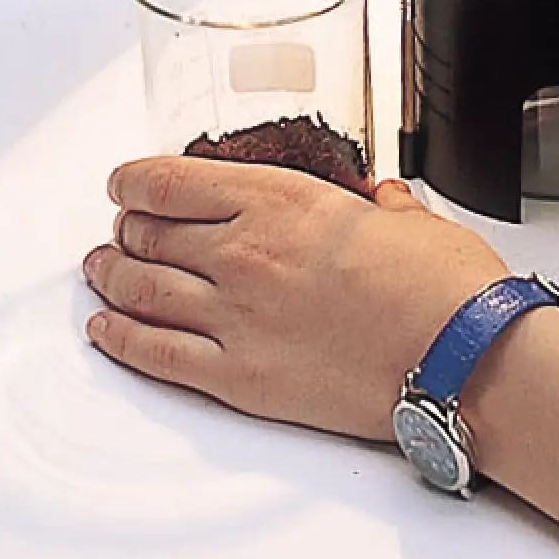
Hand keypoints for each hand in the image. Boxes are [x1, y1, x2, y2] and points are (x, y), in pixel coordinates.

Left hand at [82, 159, 508, 440]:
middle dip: (127, 229)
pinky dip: (121, 340)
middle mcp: (244, 254)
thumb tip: (382, 202)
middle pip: (149, 235)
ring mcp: (236, 319)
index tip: (125, 181)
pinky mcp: (240, 379)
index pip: (172, 182)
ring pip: (141, 291)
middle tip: (120, 228)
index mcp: (280, 201)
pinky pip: (157, 355)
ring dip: (111, 278)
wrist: (459, 356)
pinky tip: (105, 331)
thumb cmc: (442, 286)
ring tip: (100, 271)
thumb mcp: (410, 218)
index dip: (135, 180)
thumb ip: (382, 205)